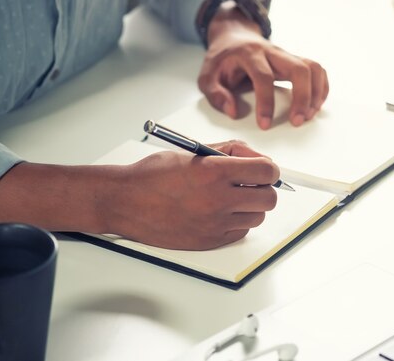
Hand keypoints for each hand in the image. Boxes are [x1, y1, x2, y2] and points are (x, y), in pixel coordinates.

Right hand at [0, 141, 279, 250]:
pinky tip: (221, 212)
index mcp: (214, 172)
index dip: (268, 168)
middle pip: (269, 198)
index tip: (262, 168)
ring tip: (232, 197)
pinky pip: (240, 232)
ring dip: (251, 206)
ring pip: (257, 217)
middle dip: (263, 188)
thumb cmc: (151, 175)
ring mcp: (215, 224)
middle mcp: (218, 200)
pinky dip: (237, 222)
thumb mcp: (191, 152)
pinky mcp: (209, 241)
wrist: (124, 202)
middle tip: (250, 183)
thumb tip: (251, 155)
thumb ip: (226, 151)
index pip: (266, 171)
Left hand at [197, 3, 328, 129]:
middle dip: (302, 97)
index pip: (263, 77)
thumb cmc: (222, 60)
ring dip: (316, 92)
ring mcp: (287, 55)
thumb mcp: (207, 76)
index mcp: (249, 54)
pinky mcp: (295, 60)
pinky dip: (321, 87)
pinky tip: (315, 104)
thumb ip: (216, 95)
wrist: (234, 37)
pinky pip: (317, 69)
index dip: (266, 102)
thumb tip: (233, 112)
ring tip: (309, 115)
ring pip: (312, 67)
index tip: (265, 124)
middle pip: (298, 68)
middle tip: (298, 121)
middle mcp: (272, 52)